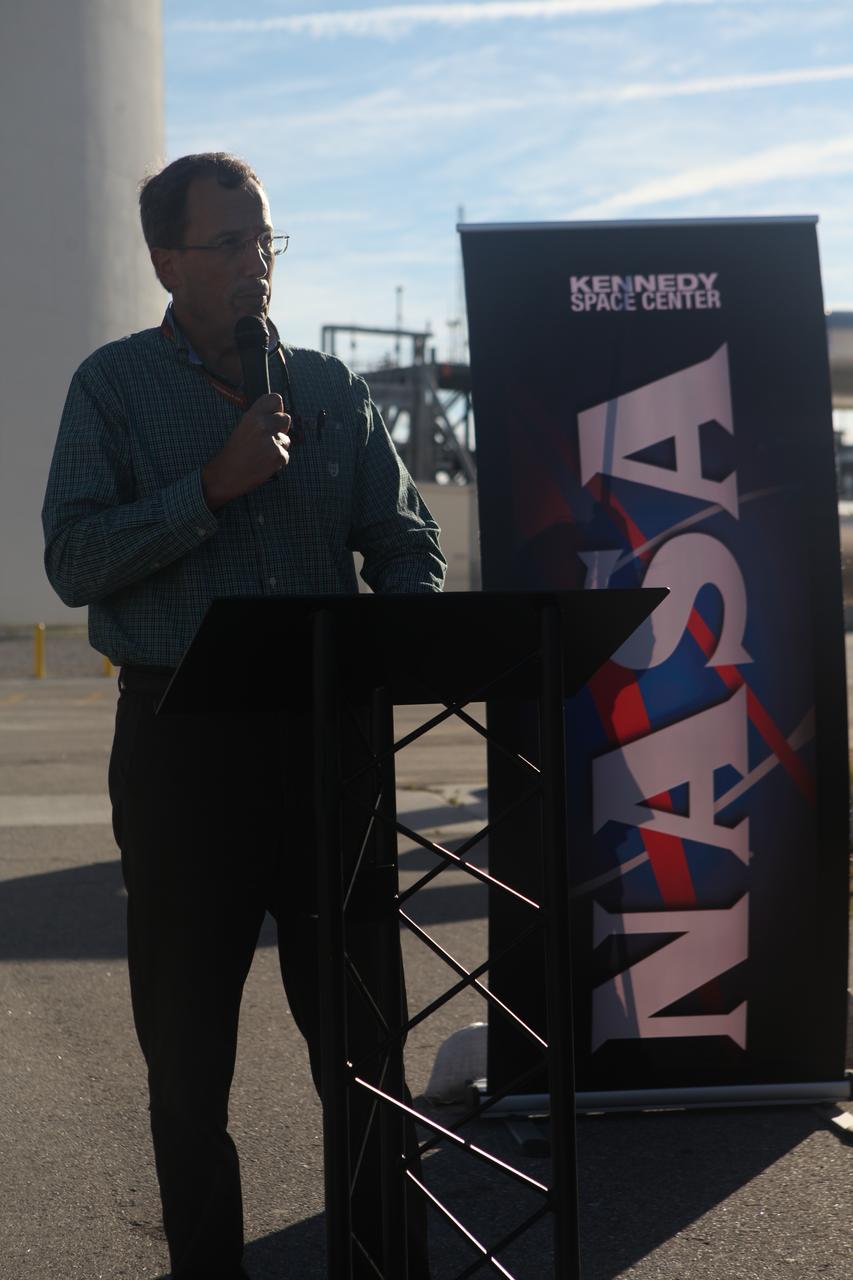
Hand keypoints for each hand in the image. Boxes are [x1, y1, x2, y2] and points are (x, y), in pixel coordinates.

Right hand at [202, 393, 290, 510]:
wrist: (226, 475)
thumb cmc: (235, 452)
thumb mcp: (243, 427)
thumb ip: (260, 419)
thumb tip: (278, 415)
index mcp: (252, 415)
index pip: (275, 399)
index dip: (276, 409)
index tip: (272, 417)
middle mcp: (263, 424)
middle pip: (286, 418)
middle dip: (280, 429)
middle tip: (266, 440)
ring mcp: (271, 440)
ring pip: (287, 440)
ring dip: (278, 447)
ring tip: (262, 454)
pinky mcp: (278, 455)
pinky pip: (285, 456)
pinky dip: (277, 462)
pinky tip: (264, 464)